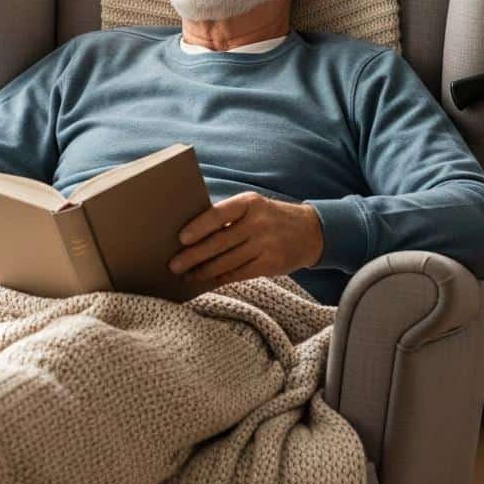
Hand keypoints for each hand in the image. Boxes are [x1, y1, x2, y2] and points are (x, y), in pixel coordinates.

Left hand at [167, 191, 323, 288]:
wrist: (310, 232)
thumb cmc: (269, 218)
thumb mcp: (253, 207)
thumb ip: (228, 216)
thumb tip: (191, 233)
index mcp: (249, 203)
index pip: (219, 214)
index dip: (199, 226)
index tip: (181, 238)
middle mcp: (258, 223)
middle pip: (219, 242)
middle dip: (193, 255)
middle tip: (173, 264)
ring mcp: (265, 245)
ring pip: (227, 261)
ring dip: (203, 271)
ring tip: (185, 275)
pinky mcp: (270, 264)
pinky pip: (238, 274)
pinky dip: (219, 278)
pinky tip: (205, 281)